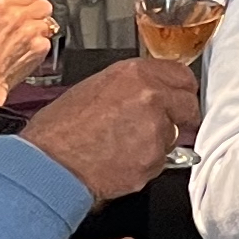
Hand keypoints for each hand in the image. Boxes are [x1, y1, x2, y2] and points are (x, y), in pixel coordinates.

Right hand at [0, 0, 57, 107]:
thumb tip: (10, 7)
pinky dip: (40, 45)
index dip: (27, 1)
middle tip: (31, 21)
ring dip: (40, 30)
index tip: (26, 6)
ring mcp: (30, 31)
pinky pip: (47, 40)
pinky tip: (27, 52)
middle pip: (43, 4)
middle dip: (38, 12)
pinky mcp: (40, 47)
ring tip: (27, 40)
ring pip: (47, 22)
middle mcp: (16, 16)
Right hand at [17, 58, 199, 202]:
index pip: (183, 75)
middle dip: (179, 117)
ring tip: (123, 144)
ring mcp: (155, 131)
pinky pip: (160, 162)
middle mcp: (151, 98)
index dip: (182, 89)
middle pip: (189, 106)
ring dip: (157, 142)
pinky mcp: (153, 161)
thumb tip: (152, 90)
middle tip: (157, 125)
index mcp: (136, 74)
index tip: (180, 96)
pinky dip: (145, 164)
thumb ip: (132, 86)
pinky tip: (120, 160)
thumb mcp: (96, 87)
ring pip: (173, 137)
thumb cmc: (61, 128)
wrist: (49, 163)